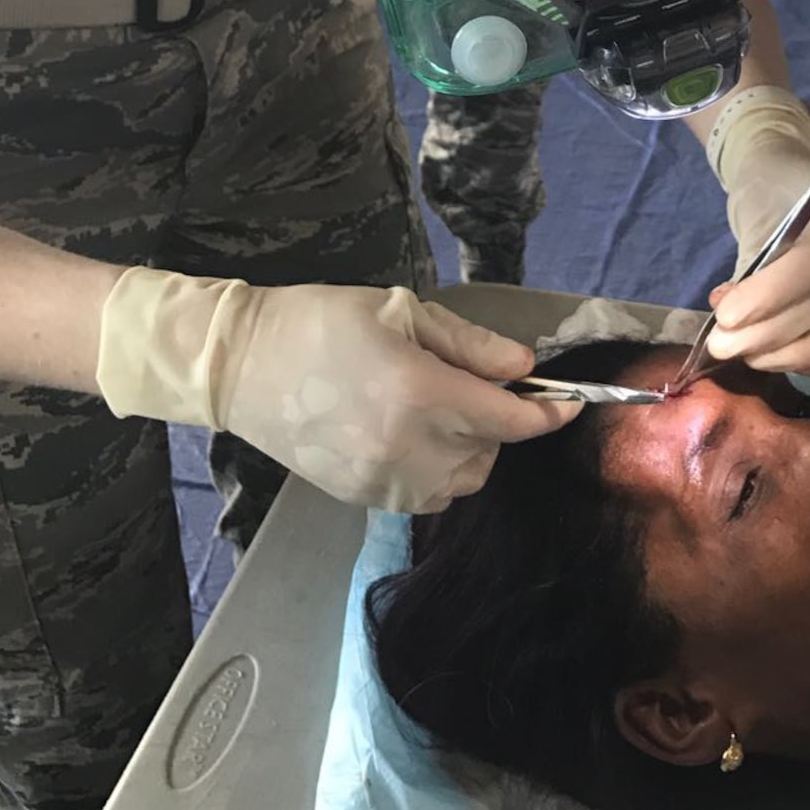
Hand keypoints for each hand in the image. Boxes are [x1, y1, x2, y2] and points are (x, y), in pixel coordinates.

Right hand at [97, 270, 577, 513]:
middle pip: (489, 455)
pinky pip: (423, 497)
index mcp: (421, 393)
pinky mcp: (359, 498)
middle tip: (476, 390)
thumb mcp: (401, 311)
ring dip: (469, 454)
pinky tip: (412, 439)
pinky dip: (435, 474)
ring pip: (460, 484)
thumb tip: (523, 369)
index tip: (568, 405)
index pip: (509, 420)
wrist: (242, 364)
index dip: (547, 414)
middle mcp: (408, 447)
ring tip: (442, 416)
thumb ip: (470, 344)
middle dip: (498, 426)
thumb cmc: (323, 321)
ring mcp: (382, 480)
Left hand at [706, 87, 809, 377]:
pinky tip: (776, 358)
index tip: (725, 317)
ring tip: (746, 354)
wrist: (795, 185)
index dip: (767, 298)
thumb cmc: (772, 193)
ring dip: (789, 356)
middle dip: (768, 335)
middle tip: (722, 346)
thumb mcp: (757, 214)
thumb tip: (732, 324)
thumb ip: (750, 268)